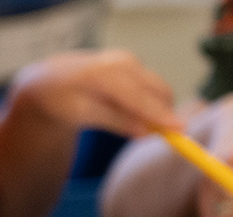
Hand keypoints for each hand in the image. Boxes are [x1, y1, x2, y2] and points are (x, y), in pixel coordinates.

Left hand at [8, 50, 183, 136]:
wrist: (51, 78)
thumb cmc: (62, 98)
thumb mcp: (82, 115)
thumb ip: (116, 122)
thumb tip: (148, 133)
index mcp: (104, 73)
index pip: (139, 97)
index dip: (161, 115)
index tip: (181, 131)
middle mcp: (122, 62)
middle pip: (158, 91)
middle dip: (163, 115)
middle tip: (159, 138)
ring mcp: (130, 61)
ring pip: (158, 90)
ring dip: (154, 110)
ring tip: (125, 122)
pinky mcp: (134, 65)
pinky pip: (150, 88)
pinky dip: (147, 104)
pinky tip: (124, 111)